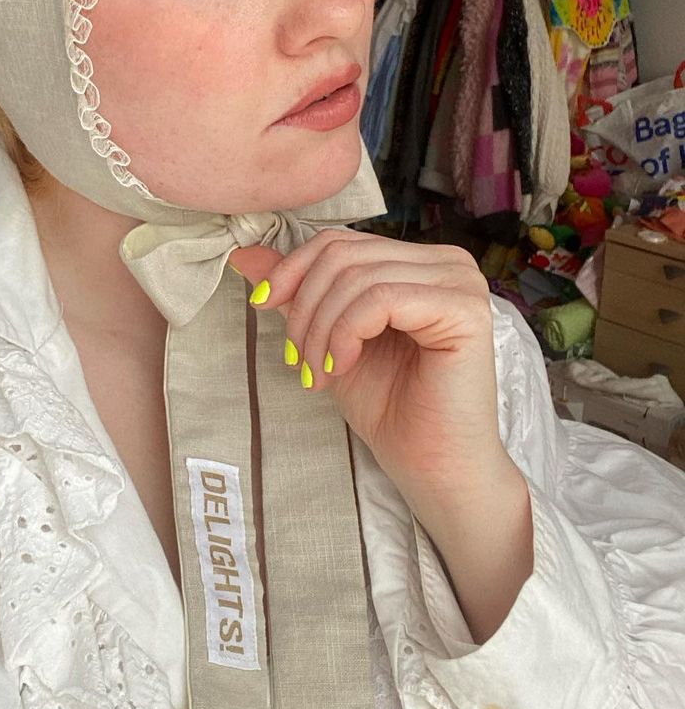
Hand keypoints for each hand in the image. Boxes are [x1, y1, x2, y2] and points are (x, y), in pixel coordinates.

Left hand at [228, 230, 507, 503]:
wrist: (430, 466)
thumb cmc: (388, 406)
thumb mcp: (327, 337)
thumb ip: (296, 292)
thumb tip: (244, 253)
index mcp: (419, 261)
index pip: (340, 242)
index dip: (291, 272)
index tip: (262, 306)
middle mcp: (447, 262)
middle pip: (344, 255)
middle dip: (305, 309)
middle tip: (298, 360)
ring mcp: (461, 282)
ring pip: (357, 278)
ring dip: (321, 329)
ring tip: (318, 372)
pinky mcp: (465, 310)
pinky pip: (381, 298)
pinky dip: (346, 333)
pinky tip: (342, 366)